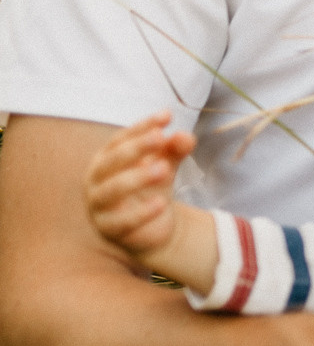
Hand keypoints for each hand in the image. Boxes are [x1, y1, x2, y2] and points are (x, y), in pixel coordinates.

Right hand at [84, 111, 194, 260]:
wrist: (151, 227)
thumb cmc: (152, 187)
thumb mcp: (166, 164)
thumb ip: (175, 149)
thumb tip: (185, 135)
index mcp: (106, 159)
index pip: (120, 139)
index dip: (142, 127)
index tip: (167, 116)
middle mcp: (96, 180)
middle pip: (112, 160)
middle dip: (136, 147)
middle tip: (160, 137)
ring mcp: (98, 205)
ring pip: (113, 189)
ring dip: (138, 177)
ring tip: (164, 169)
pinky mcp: (109, 229)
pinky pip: (123, 221)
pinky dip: (142, 212)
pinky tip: (161, 203)